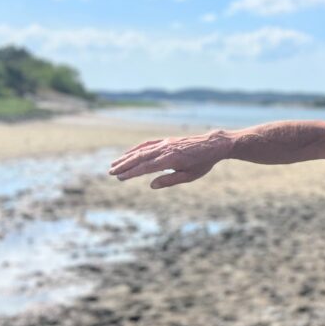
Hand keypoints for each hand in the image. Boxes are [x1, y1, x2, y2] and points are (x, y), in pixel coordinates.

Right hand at [108, 130, 231, 188]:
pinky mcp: (167, 140)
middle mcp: (165, 149)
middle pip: (140, 157)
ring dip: (127, 157)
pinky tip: (128, 153)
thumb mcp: (189, 176)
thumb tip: (151, 185)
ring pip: (142, 150)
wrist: (213, 145)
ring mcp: (165, 143)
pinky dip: (136, 148)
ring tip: (114, 164)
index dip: (131, 172)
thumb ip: (170, 180)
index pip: (146, 167)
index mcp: (171, 159)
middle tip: (110, 172)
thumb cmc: (203, 163)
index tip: (119, 177)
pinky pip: (148, 144)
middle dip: (124, 165)